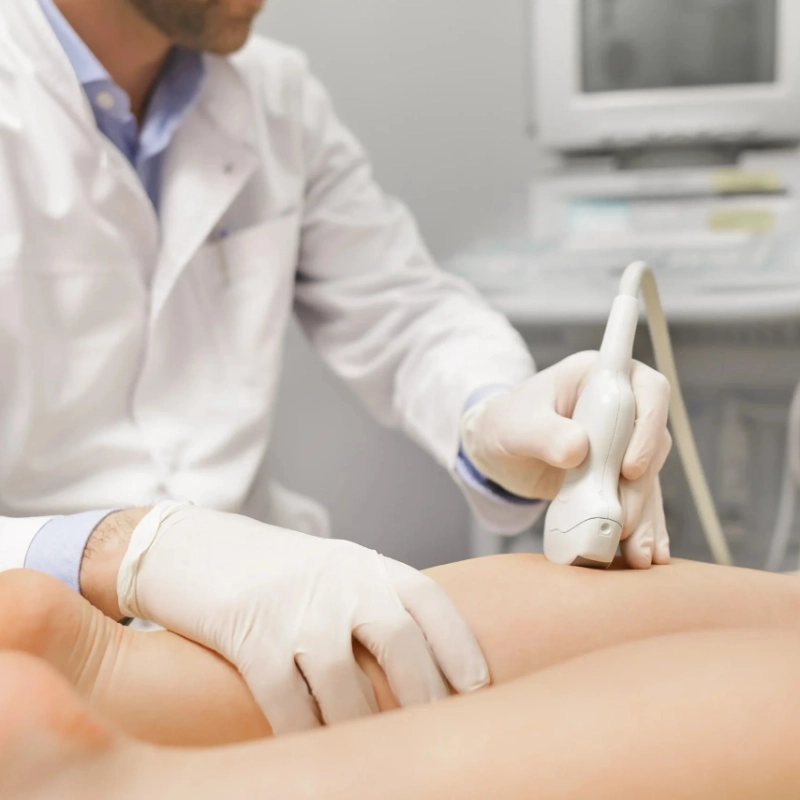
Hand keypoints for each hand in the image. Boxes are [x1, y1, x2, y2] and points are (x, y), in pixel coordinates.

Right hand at [114, 503, 488, 733]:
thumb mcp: (329, 570)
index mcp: (365, 565)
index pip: (429, 601)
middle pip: (400, 644)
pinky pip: (288, 702)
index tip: (477, 687)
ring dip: (363, 730)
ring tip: (376, 755)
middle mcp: (340, 582)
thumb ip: (367, 604)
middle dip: (424, 697)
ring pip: (346, 686)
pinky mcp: (252, 636)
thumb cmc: (266, 569)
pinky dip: (304, 734)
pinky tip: (312, 751)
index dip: (460, 646)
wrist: (188, 546)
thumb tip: (407, 668)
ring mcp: (297, 608)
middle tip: (433, 736)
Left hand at [461, 351, 671, 568]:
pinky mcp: (617, 475)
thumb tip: (576, 450)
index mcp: (600, 377)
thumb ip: (544, 433)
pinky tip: (645, 556)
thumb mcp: (516, 426)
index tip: (629, 467)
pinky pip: (637, 501)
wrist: (497, 450)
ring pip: (649, 479)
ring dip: (646, 517)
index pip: (646, 389)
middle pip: (652, 443)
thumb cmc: (506, 423)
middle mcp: (621, 407)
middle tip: (621, 522)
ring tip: (639, 555)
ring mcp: (623, 443)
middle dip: (641, 488)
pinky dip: (640, 527)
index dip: (649, 425)